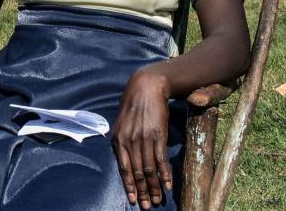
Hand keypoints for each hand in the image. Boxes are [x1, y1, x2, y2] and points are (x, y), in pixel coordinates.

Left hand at [112, 69, 172, 208]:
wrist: (146, 87)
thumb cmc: (133, 105)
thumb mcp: (121, 123)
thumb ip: (122, 141)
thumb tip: (124, 159)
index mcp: (118, 139)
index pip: (124, 168)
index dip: (129, 186)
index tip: (134, 200)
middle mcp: (130, 141)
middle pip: (138, 172)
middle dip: (143, 191)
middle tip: (149, 206)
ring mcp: (144, 138)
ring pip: (149, 169)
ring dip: (155, 187)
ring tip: (159, 200)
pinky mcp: (158, 135)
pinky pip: (161, 159)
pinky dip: (165, 174)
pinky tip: (167, 185)